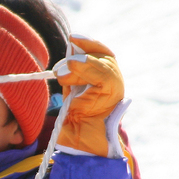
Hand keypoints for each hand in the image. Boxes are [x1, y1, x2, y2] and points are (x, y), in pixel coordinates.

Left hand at [53, 35, 125, 157]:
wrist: (81, 140)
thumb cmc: (74, 118)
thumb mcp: (71, 89)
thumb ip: (73, 72)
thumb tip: (69, 53)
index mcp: (105, 79)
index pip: (102, 54)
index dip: (89, 44)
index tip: (74, 38)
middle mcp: (114, 81)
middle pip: (104, 56)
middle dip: (85, 51)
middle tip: (68, 52)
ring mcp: (116, 88)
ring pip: (103, 64)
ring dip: (80, 63)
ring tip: (62, 71)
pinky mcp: (113, 93)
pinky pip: (102, 75)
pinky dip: (85, 69)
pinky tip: (69, 72)